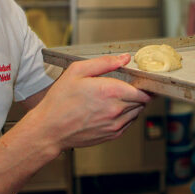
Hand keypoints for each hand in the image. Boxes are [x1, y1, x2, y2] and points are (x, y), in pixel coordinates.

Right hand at [28, 54, 150, 151]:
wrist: (49, 129)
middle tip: (131, 86)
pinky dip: (127, 115)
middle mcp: (116, 110)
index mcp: (110, 91)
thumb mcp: (77, 71)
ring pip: (137, 112)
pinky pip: (129, 123)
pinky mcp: (112, 135)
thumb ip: (104, 62)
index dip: (145, 84)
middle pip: (142, 101)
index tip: (143, 80)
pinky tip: (113, 109)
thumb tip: (124, 58)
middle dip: (140, 93)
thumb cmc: (60, 101)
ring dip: (134, 104)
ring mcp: (115, 125)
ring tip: (119, 97)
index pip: (142, 90)